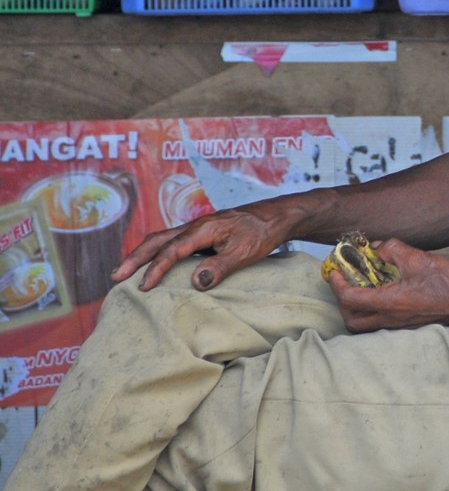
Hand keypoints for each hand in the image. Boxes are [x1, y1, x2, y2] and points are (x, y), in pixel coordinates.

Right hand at [110, 199, 289, 291]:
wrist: (277, 216)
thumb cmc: (262, 233)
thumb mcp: (245, 253)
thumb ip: (220, 267)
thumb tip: (195, 283)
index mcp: (204, 228)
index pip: (172, 250)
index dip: (156, 269)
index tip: (143, 287)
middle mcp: (196, 225)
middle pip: (158, 239)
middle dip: (135, 257)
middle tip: (116, 276)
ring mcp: (199, 228)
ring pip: (163, 238)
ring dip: (143, 253)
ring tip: (125, 271)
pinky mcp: (204, 233)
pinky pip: (173, 241)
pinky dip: (157, 251)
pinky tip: (155, 263)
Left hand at [326, 238, 448, 332]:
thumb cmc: (445, 280)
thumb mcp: (416, 257)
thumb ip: (391, 249)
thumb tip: (376, 248)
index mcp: (390, 303)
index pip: (351, 299)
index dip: (337, 285)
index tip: (334, 272)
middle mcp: (391, 319)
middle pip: (352, 320)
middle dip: (342, 302)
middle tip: (344, 282)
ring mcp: (399, 325)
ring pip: (365, 324)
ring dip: (356, 308)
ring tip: (361, 286)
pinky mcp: (407, 325)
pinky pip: (379, 322)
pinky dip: (372, 309)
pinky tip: (381, 291)